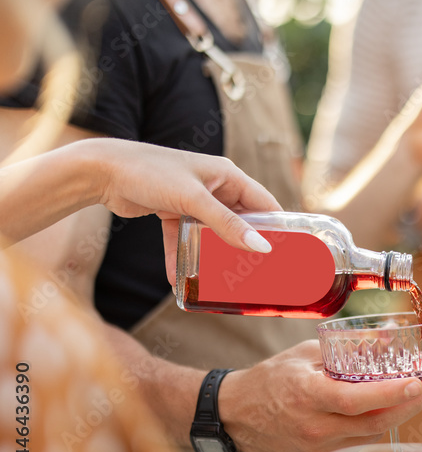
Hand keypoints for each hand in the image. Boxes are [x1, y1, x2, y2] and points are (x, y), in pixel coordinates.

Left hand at [84, 138, 282, 280]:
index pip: (265, 203)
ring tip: (222, 281)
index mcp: (227, 175)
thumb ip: (227, 225)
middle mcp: (215, 186)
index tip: (288, 254)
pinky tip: (178, 278)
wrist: (101, 170)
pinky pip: (186, 237)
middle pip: (240, 221)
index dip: (278, 227)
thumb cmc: (150, 172)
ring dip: (213, 255)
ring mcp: (193, 199)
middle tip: (256, 274)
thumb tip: (261, 248)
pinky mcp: (173, 211)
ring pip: (212, 233)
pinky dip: (183, 255)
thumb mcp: (193, 200)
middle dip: (245, 246)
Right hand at [216, 340, 421, 451]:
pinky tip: (382, 412)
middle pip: (373, 424)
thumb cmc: (274, 378)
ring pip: (370, 437)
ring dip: (395, 416)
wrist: (238, 416)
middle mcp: (312, 428)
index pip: (356, 400)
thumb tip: (389, 339)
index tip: (419, 382)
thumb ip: (346, 350)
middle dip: (409, 406)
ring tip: (411, 395)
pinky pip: (357, 447)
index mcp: (306, 396)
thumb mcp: (305, 354)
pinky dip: (374, 430)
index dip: (391, 393)